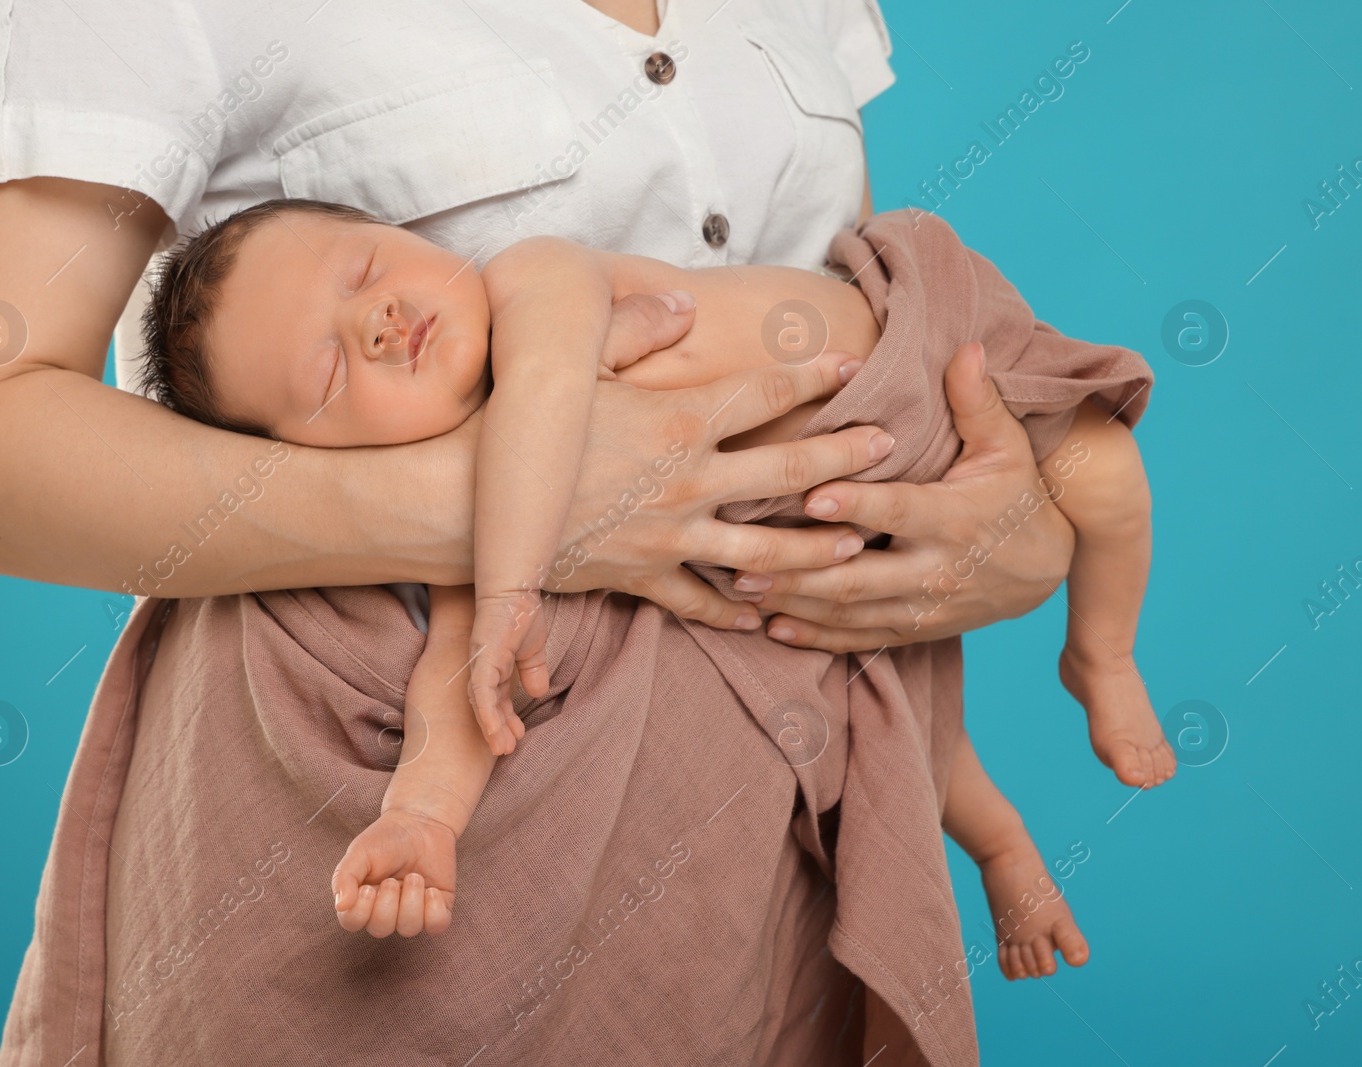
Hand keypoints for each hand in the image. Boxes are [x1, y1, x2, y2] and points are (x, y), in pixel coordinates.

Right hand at [331, 808, 457, 936]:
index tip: (369, 887)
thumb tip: (341, 905)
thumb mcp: (359, 852)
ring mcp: (412, 912)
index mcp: (361, 900)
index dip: (360, 910)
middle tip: (392, 879)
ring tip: (415, 876)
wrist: (421, 822)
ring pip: (408, 928)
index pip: (352, 922)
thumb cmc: (386, 839)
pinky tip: (432, 890)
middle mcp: (386, 912)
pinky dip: (434, 909)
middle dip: (387, 903)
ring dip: (411, 901)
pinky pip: (437, 925)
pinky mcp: (438, 908)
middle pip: (380, 929)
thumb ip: (345, 877)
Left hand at [468, 589, 548, 755]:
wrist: (515, 589)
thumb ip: (534, 671)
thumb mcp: (532, 650)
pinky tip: (494, 731)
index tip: (516, 738)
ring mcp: (479, 665)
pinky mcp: (482, 659)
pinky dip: (486, 713)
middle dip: (497, 731)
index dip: (505, 720)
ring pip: (481, 705)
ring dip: (491, 728)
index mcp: (493, 667)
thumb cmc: (521, 614)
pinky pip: (482, 692)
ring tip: (502, 750)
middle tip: (506, 751)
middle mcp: (482, 669)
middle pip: (487, 707)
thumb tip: (537, 692)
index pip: (497, 700)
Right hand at [552, 293, 894, 629]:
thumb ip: (635, 326)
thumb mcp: (575, 364)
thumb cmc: (518, 428)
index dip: (813, 376)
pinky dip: (733, 610)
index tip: (853, 365)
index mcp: (677, 422)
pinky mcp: (641, 578)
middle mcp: (687, 483)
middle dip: (845, 459)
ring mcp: (669, 538)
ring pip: (765, 553)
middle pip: (787, 474)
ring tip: (859, 543)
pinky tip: (763, 614)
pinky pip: (700, 602)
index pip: (764, 394)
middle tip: (890, 448)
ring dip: (816, 548)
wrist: (471, 508)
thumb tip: (682, 301)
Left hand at [744, 342, 1076, 651]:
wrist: (1044, 570)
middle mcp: (934, 570)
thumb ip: (978, 402)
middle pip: (858, 575)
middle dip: (799, 569)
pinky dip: (816, 637)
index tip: (810, 497)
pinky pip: (859, 639)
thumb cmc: (1014, 495)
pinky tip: (773, 628)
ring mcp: (920, 607)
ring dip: (794, 603)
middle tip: (743, 558)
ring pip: (849, 612)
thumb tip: (968, 349)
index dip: (855, 505)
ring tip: (741, 588)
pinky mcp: (912, 630)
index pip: (897, 510)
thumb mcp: (1006, 447)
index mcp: (954, 518)